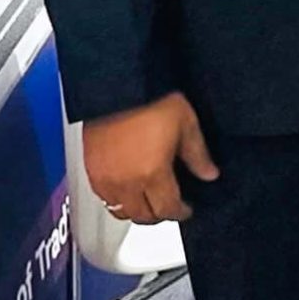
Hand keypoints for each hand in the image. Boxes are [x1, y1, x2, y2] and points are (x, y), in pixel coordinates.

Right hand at [82, 91, 217, 224]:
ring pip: (119, 211)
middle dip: (158, 215)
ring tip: (147, 200)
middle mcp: (125, 181)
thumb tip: (209, 174)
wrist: (118, 83)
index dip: (180, 212)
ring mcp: (104, 177)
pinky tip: (126, 188)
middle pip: (142, 216)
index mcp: (152, 173)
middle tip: (168, 206)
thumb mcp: (186, 124)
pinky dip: (115, 200)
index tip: (186, 209)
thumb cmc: (150, 98)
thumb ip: (198, 155)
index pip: (167, 209)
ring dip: (135, 211)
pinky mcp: (89, 168)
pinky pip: (102, 197)